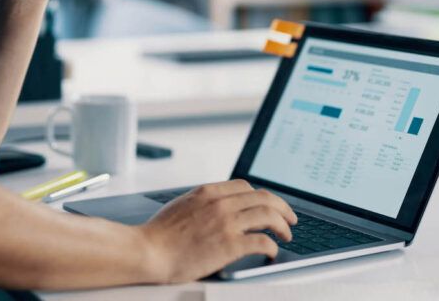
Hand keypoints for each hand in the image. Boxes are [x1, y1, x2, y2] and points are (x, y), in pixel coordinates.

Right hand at [137, 180, 297, 282]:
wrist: (147, 251)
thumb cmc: (159, 234)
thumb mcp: (182, 205)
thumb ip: (203, 202)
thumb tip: (217, 205)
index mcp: (209, 192)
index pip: (246, 186)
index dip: (262, 196)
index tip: (269, 206)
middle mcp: (221, 203)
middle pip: (264, 197)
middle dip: (283, 208)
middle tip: (290, 219)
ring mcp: (226, 223)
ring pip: (269, 215)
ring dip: (283, 225)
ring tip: (286, 235)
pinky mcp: (229, 245)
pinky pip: (262, 241)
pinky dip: (273, 246)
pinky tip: (272, 252)